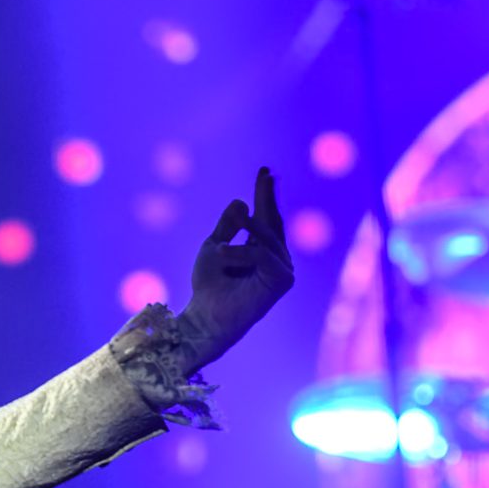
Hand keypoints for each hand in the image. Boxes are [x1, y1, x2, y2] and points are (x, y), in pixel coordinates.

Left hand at [180, 167, 293, 369]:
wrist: (205, 316)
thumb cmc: (208, 286)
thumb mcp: (213, 247)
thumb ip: (227, 226)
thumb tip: (241, 202)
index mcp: (261, 249)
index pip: (266, 216)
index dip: (266, 194)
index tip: (265, 171)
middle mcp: (276, 258)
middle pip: (273, 221)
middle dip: (267, 198)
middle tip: (265, 175)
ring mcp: (283, 269)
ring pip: (267, 237)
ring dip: (245, 230)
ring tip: (220, 240)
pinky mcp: (283, 281)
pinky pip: (263, 255)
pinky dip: (240, 253)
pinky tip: (221, 254)